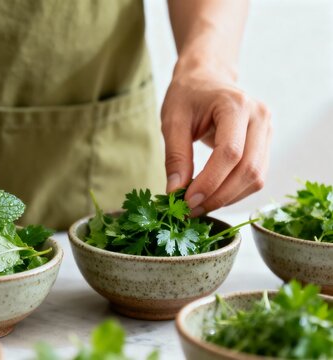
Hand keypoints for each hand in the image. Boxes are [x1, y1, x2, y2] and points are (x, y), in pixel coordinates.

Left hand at [161, 69, 271, 216]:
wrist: (206, 78)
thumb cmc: (187, 96)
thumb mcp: (172, 121)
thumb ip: (175, 156)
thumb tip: (175, 193)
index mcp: (236, 105)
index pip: (230, 153)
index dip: (209, 182)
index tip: (186, 201)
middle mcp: (260, 117)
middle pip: (248, 169)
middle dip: (219, 196)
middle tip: (190, 210)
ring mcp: (267, 130)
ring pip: (256, 177)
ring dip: (227, 198)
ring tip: (197, 205)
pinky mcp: (265, 144)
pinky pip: (255, 176)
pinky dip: (234, 192)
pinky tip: (211, 196)